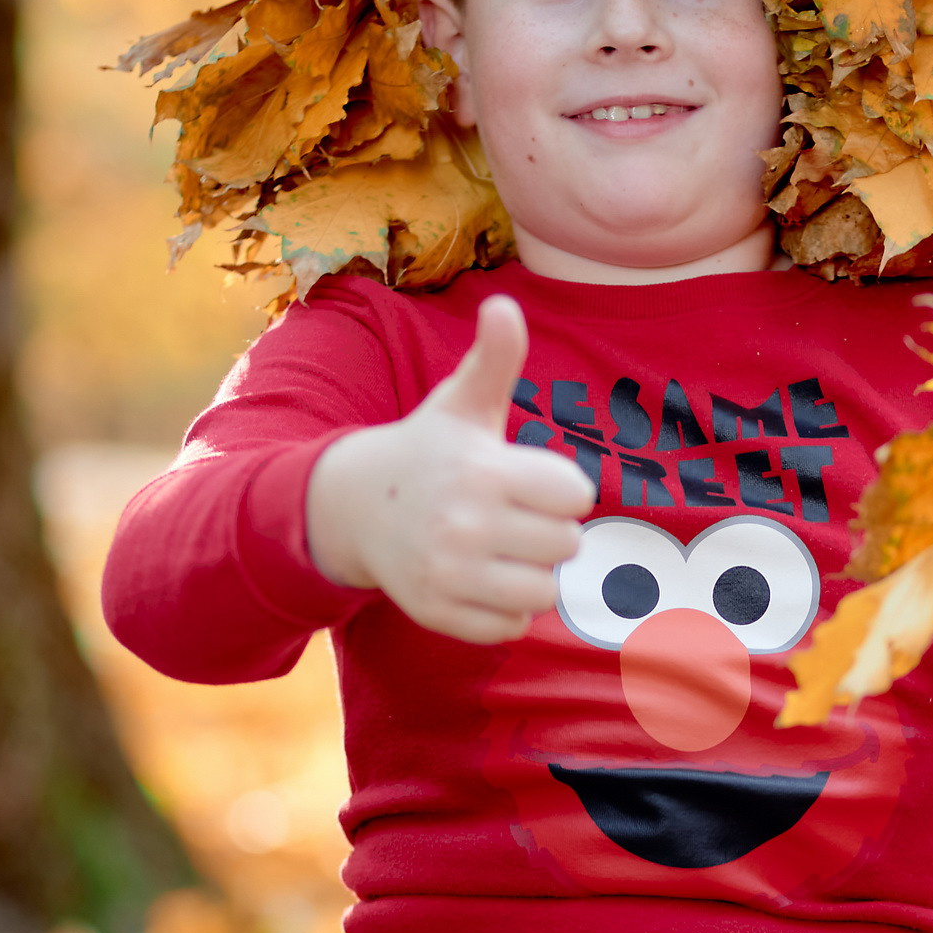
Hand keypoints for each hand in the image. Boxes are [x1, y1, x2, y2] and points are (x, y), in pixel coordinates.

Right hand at [304, 293, 594, 640]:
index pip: (577, 495)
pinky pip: (510, 627)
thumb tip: (505, 305)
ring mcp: (448, 573)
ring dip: (532, 575)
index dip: (560, 489)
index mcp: (482, 470)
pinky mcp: (438, 612)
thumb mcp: (462, 402)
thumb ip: (495, 359)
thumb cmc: (430, 451)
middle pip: (567, 546)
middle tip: (513, 518)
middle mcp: (464, 524)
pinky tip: (481, 581)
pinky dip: (505, 611)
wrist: (356, 505)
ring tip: (502, 552)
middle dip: (548, 532)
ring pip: (544, 593)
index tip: (527, 481)